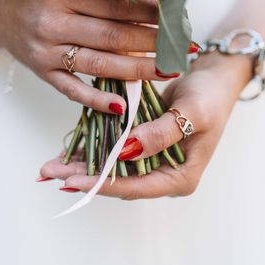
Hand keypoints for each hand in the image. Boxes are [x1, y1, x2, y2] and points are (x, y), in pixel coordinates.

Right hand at [0, 0, 174, 114]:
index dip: (146, 10)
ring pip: (99, 66)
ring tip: (169, 70)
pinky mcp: (41, 74)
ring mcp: (44, 54)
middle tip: (183, 46)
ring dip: (138, 70)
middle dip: (152, 42)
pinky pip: (73, 91)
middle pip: (111, 36)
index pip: (112, 4)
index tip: (174, 14)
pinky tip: (124, 105)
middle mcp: (50, 25)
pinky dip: (98, 100)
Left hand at [39, 54, 252, 197]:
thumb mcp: (193, 113)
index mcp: (180, 177)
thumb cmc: (211, 96)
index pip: (136, 187)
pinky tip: (67, 149)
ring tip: (49, 166)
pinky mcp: (143, 143)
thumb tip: (126, 151)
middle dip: (83, 176)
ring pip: (111, 167)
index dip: (102, 183)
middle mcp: (164, 174)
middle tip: (48, 173)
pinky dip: (91, 147)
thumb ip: (162, 133)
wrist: (217, 78)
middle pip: (118, 181)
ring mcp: (153, 160)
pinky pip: (113, 149)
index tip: (72, 180)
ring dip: (81, 164)